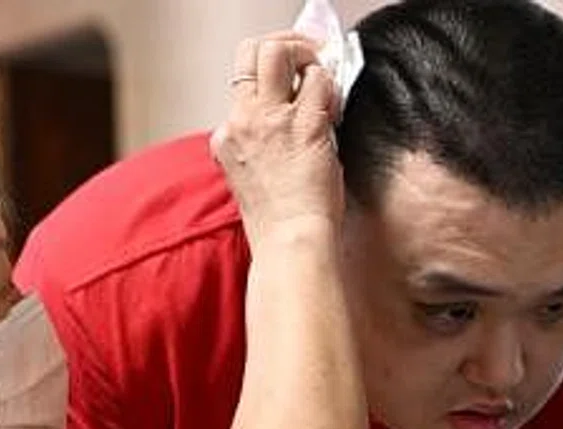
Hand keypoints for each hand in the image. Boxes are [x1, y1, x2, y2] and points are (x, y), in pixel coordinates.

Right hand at [210, 32, 342, 238]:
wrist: (290, 244)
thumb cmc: (280, 225)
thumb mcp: (254, 180)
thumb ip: (264, 147)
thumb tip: (294, 123)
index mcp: (228, 138)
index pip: (241, 87)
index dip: (269, 81)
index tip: (289, 87)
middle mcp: (242, 121)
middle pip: (251, 53)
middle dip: (282, 49)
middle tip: (305, 63)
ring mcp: (271, 119)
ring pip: (277, 51)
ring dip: (306, 58)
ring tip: (321, 82)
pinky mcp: (304, 124)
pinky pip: (318, 80)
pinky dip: (331, 87)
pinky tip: (334, 110)